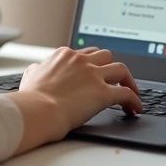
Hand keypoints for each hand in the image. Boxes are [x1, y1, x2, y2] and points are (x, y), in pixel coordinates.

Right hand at [17, 47, 141, 137]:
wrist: (37, 111)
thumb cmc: (31, 98)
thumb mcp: (29, 76)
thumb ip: (36, 70)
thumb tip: (36, 70)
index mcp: (64, 55)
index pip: (85, 54)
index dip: (92, 64)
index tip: (95, 73)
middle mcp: (81, 60)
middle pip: (106, 56)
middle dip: (111, 67)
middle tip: (115, 80)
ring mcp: (93, 75)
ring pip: (121, 69)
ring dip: (128, 80)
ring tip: (132, 92)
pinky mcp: (103, 92)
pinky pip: (127, 93)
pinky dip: (134, 100)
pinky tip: (135, 109)